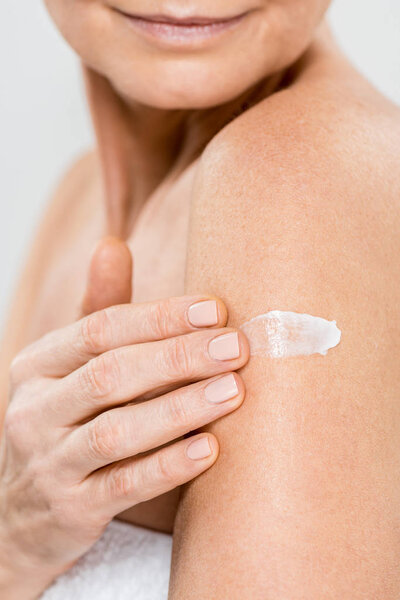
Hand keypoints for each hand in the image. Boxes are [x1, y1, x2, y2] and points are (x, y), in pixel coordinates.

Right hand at [0, 237, 248, 598]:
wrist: (19, 512)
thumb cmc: (63, 420)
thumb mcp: (69, 366)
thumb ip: (96, 311)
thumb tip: (112, 244)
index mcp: (37, 365)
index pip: (98, 330)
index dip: (159, 317)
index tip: (215, 309)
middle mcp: (35, 410)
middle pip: (110, 375)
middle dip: (178, 358)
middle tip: (236, 346)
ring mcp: (49, 464)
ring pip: (118, 431)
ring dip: (180, 409)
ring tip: (233, 390)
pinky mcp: (71, 510)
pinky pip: (124, 486)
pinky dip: (168, 466)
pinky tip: (209, 448)